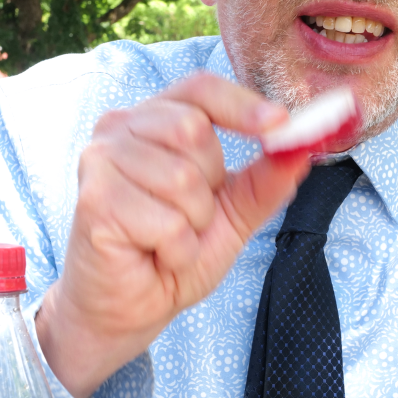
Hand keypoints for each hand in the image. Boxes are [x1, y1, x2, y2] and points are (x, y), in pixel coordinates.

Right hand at [36, 72, 309, 397]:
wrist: (126, 309)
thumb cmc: (169, 253)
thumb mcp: (232, 213)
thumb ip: (264, 179)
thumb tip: (303, 145)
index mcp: (151, 120)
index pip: (199, 88)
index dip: (241, 104)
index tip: (280, 126)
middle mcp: (118, 129)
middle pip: (194, 130)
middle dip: (209, 184)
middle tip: (189, 217)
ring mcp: (101, 161)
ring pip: (183, 179)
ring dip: (192, 226)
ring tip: (168, 241)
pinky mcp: (94, 200)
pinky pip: (167, 222)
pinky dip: (176, 250)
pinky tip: (154, 256)